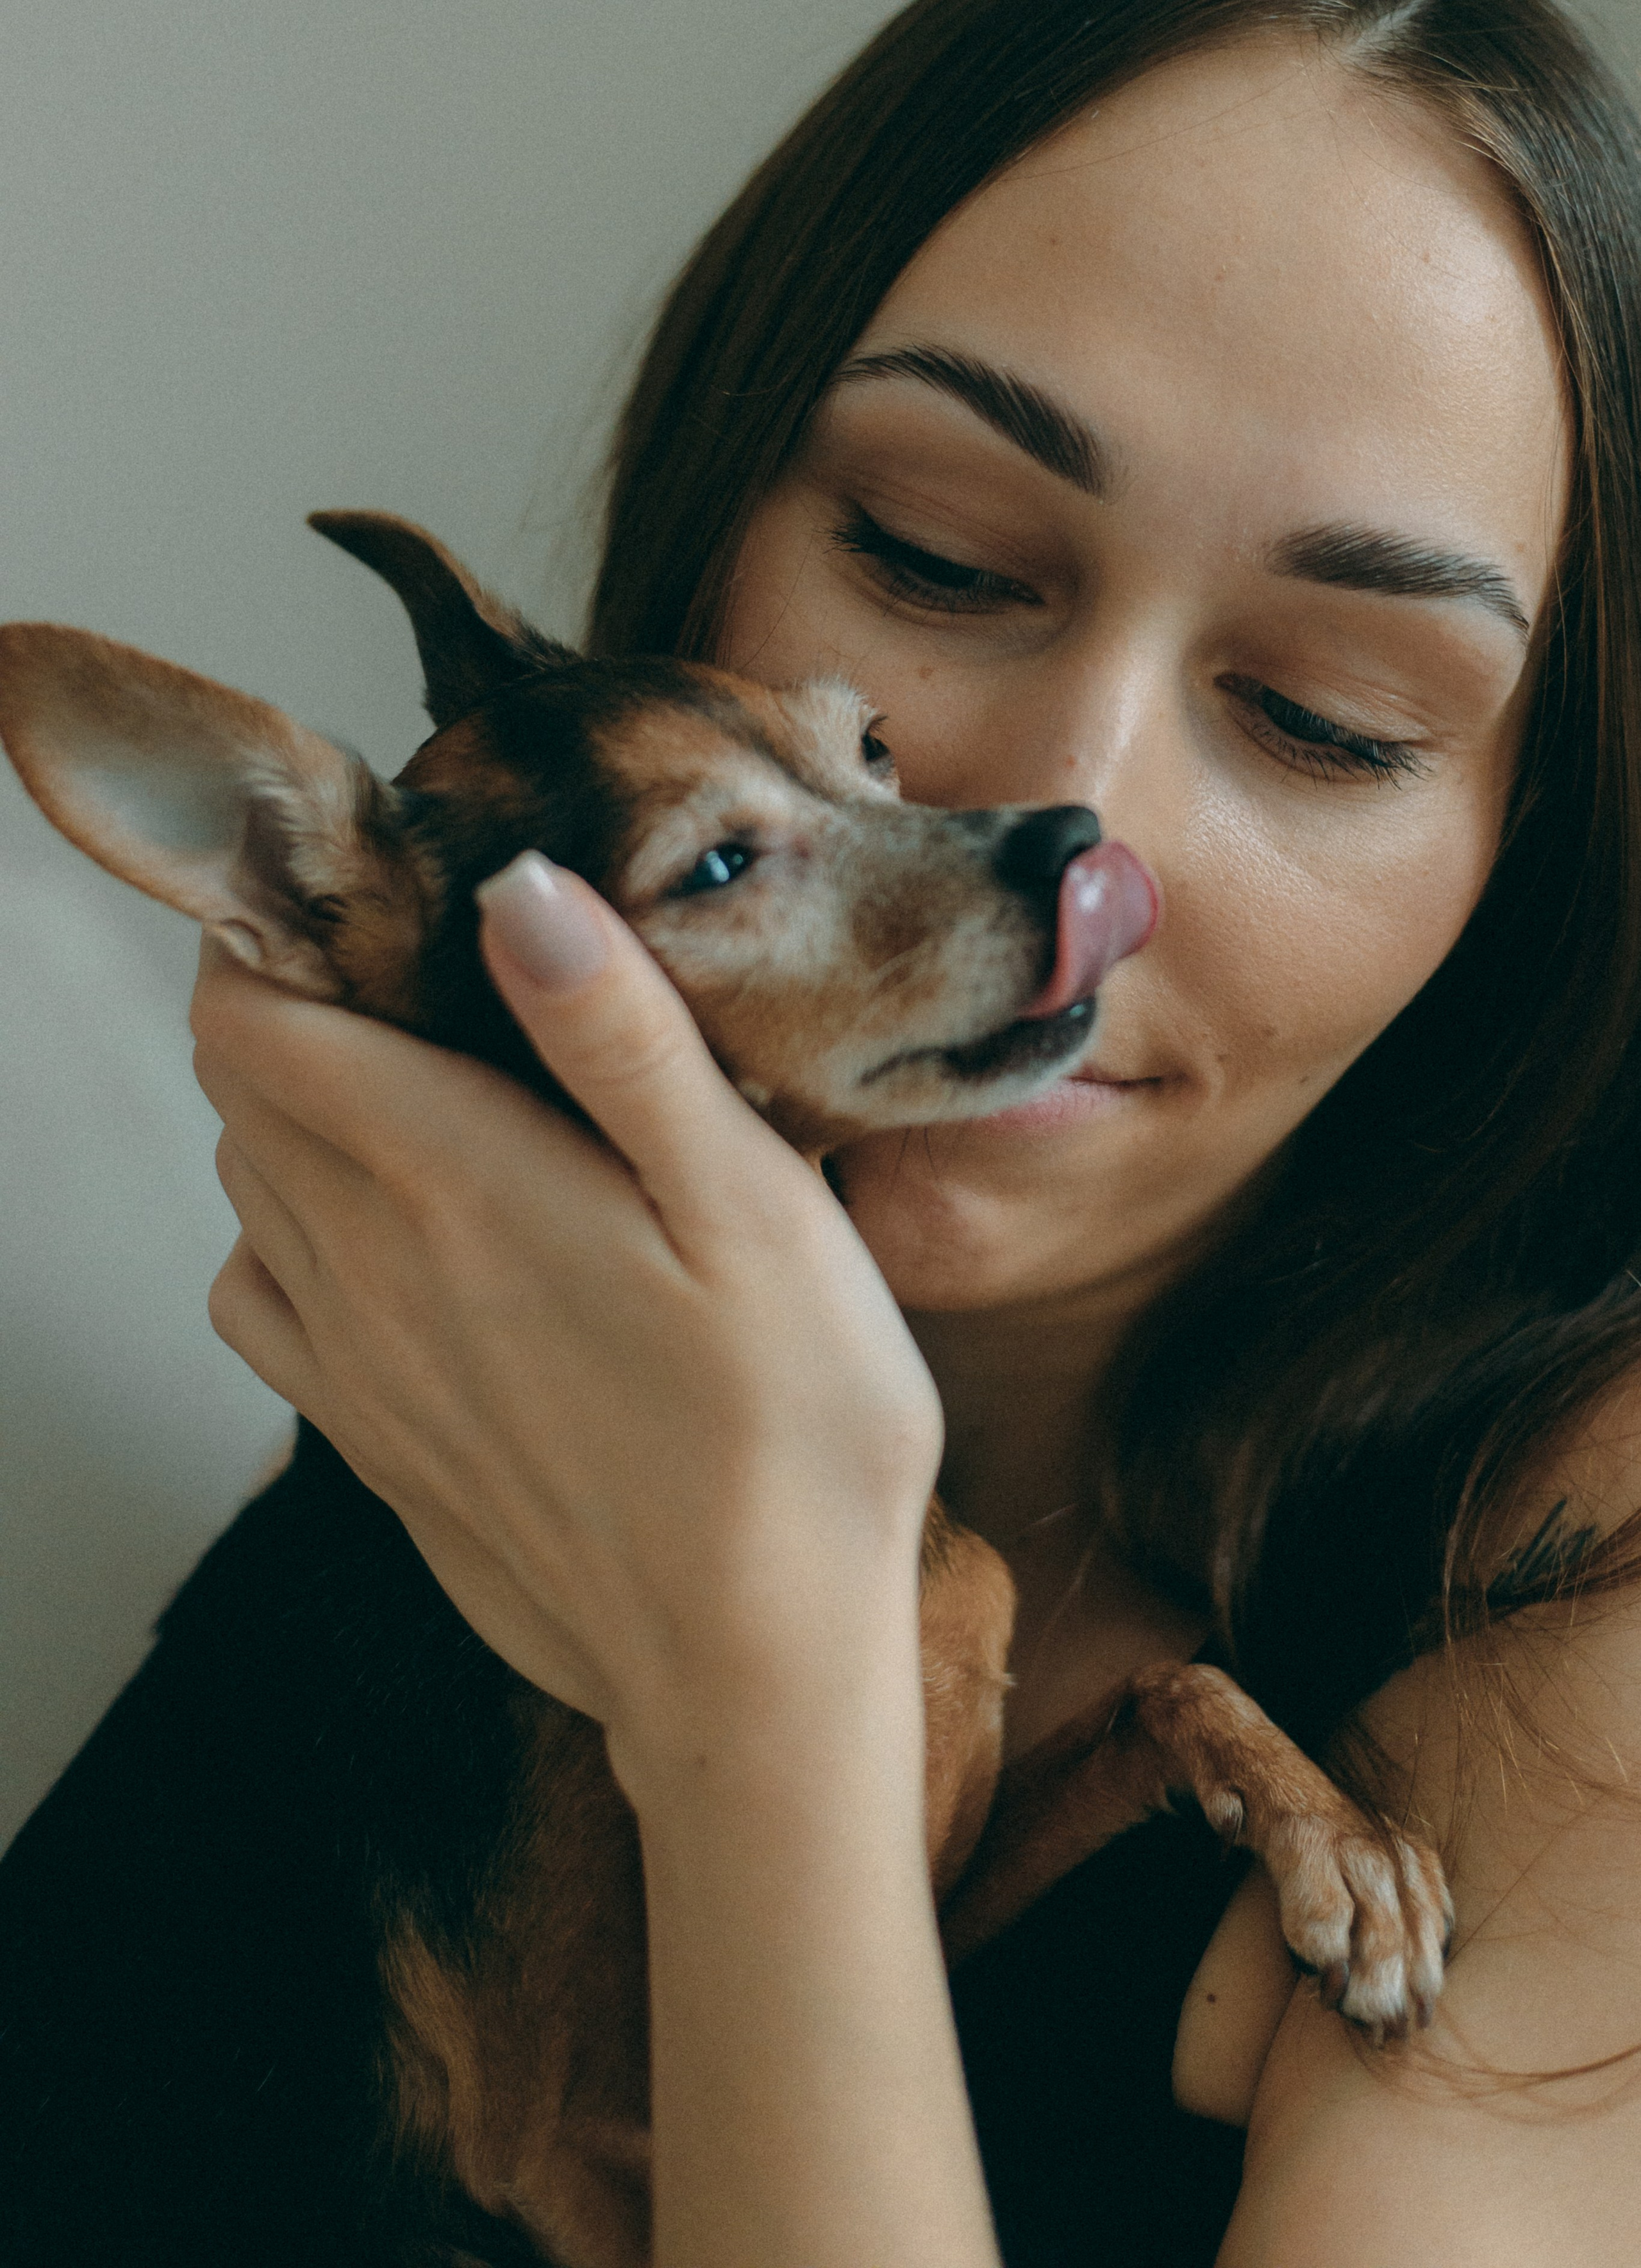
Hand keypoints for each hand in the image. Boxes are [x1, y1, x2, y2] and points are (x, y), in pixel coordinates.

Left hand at [191, 853, 942, 1799]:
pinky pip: (259, 1301)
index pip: (253, 1013)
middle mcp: (365, 1266)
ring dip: (294, 1113)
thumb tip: (519, 888)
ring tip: (416, 1086)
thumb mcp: (753, 1208)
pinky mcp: (369, 1443)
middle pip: (240, 1086)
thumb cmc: (792, 1433)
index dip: (282, 927)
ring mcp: (353, 1366)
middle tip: (420, 966)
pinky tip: (387, 1238)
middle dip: (297, 1000)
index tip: (374, 889)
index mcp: (451, 1181)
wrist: (755, 1671)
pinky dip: (286, 1237)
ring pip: (245, 1185)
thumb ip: (624, 1040)